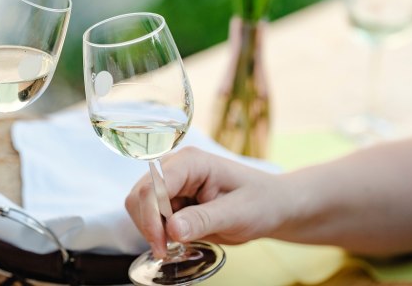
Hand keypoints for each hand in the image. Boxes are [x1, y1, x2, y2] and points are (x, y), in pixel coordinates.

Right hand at [125, 147, 285, 256]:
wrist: (271, 206)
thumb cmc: (261, 202)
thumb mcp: (237, 214)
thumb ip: (204, 220)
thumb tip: (171, 229)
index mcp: (190, 162)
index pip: (153, 187)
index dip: (151, 218)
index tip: (161, 246)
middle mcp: (175, 167)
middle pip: (140, 195)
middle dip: (149, 225)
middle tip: (168, 250)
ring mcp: (171, 182)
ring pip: (140, 206)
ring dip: (152, 229)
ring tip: (179, 243)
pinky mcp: (171, 197)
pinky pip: (150, 215)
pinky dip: (158, 231)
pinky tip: (179, 238)